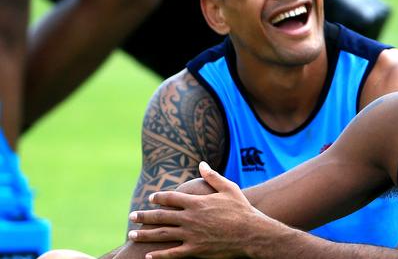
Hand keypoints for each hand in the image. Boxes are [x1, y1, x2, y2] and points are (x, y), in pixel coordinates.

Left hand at [128, 162, 266, 258]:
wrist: (251, 233)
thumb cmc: (242, 209)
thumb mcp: (229, 188)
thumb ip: (212, 177)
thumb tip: (201, 164)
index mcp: (196, 202)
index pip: (171, 198)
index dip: (159, 197)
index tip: (151, 198)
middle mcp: (190, 218)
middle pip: (161, 216)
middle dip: (144, 216)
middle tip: (131, 217)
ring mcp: (191, 235)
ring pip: (162, 234)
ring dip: (145, 234)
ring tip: (132, 234)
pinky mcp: (195, 250)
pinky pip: (173, 254)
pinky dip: (159, 256)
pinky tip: (149, 256)